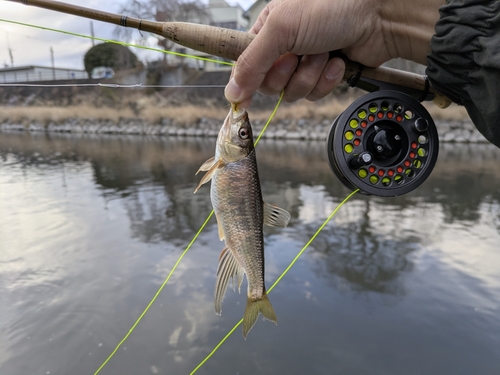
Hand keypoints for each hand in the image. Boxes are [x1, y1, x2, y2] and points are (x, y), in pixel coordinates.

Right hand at [225, 0, 442, 106]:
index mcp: (269, 29)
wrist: (379, 16)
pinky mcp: (324, 76)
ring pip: (293, 92)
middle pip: (269, 84)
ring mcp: (305, 62)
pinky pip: (315, 94)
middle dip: (287, 73)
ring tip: (324, 53)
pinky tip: (336, 62)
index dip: (246, 80)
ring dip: (310, 75)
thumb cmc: (332, 7)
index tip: (242, 96)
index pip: (245, 65)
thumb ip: (251, 62)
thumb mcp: (281, 29)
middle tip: (300, 54)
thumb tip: (232, 91)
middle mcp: (285, 47)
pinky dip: (327, 80)